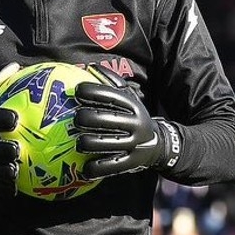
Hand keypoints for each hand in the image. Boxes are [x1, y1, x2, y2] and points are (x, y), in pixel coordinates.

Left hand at [73, 64, 180, 179]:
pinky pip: (109, 166)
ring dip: (86, 143)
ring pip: (104, 143)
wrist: (159, 144)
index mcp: (134, 106)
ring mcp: (133, 144)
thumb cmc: (134, 118)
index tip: (77, 91)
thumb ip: (112, 83)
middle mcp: (135, 124)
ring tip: (78, 142)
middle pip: (105, 119)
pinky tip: (84, 168)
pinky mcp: (131, 163)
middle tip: (75, 119)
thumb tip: (91, 67)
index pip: (111, 95)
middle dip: (85, 118)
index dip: (92, 91)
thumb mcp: (130, 98)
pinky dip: (94, 168)